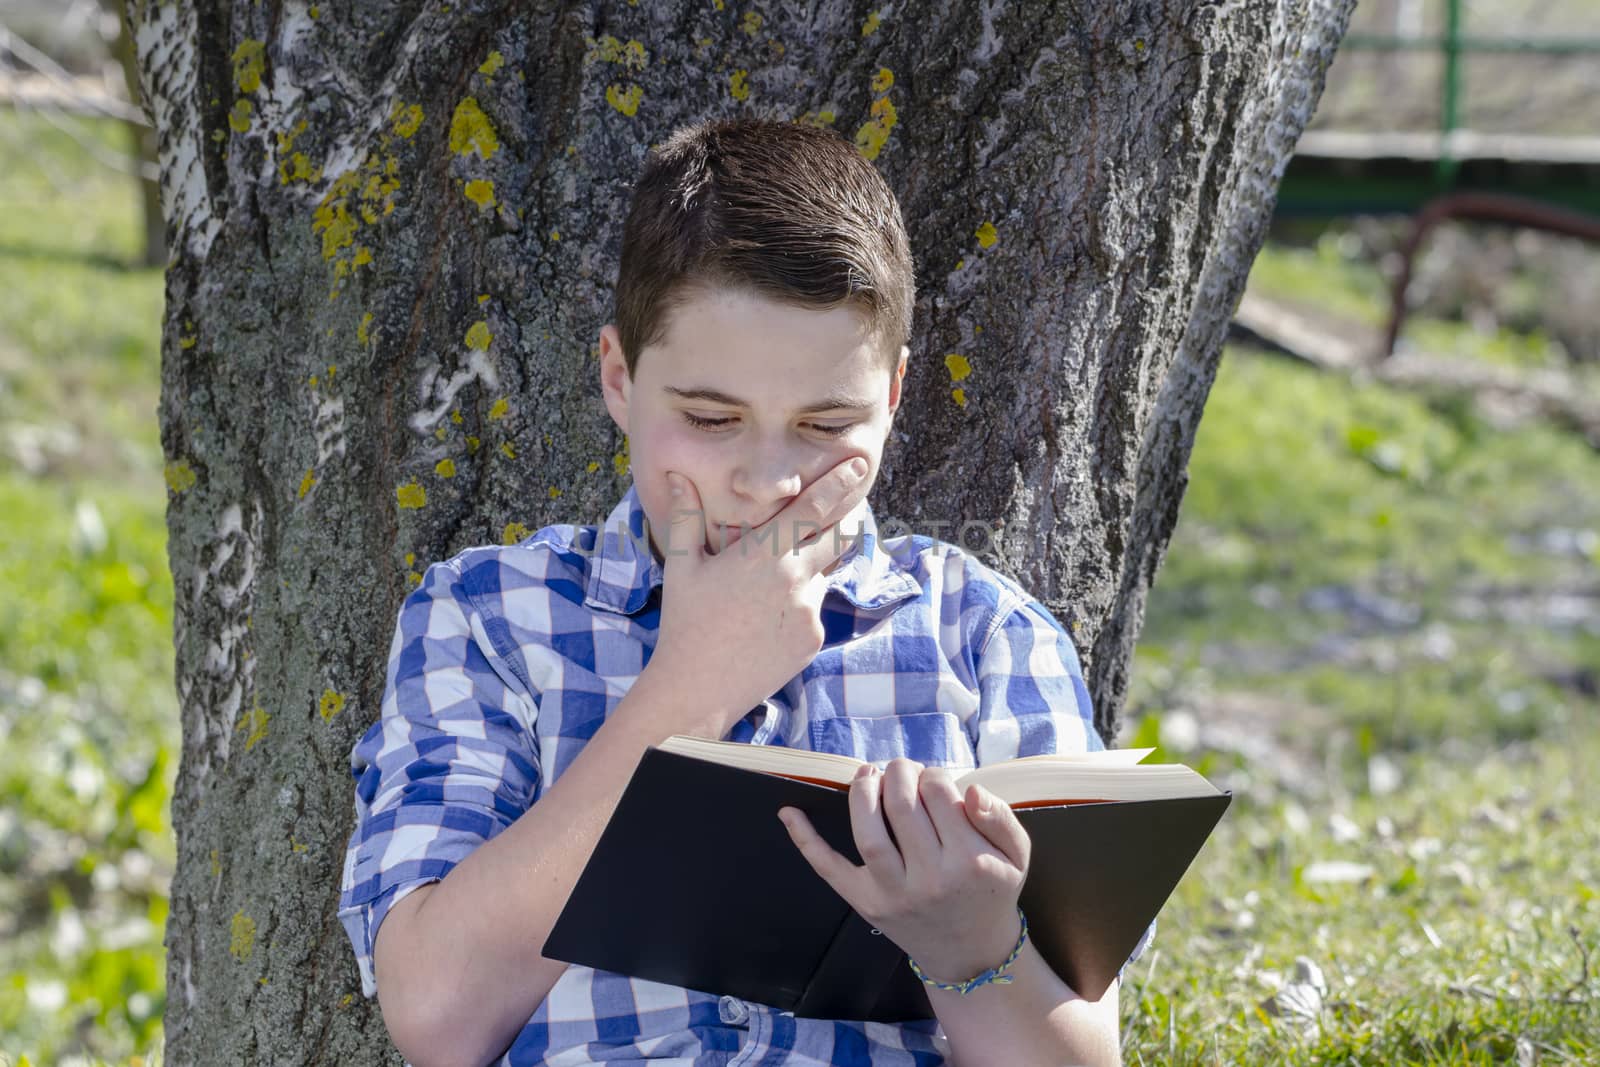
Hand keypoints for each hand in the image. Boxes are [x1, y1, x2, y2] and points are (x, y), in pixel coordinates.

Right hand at [641, 456, 870, 737]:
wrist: (698, 689)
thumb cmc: (685, 623)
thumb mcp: (682, 567)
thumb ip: (685, 516)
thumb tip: (675, 476)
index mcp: (763, 554)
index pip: (815, 508)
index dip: (840, 482)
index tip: (858, 463)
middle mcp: (794, 579)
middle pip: (840, 537)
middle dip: (846, 519)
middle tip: (846, 507)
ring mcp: (808, 611)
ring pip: (824, 575)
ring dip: (811, 568)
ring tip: (776, 582)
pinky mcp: (813, 638)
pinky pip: (815, 609)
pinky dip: (800, 604)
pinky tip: (769, 618)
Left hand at [777, 759, 1030, 982]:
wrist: (972, 953)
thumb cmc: (992, 890)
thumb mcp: (1017, 855)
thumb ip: (1001, 817)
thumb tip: (971, 789)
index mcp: (970, 862)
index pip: (941, 794)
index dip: (933, 775)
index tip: (934, 780)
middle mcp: (930, 879)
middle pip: (904, 806)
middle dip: (899, 774)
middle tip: (901, 770)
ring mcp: (893, 893)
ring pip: (869, 832)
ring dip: (863, 792)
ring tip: (870, 774)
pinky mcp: (865, 903)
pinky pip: (830, 870)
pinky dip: (806, 841)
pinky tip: (788, 812)